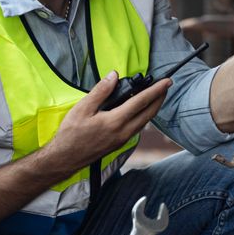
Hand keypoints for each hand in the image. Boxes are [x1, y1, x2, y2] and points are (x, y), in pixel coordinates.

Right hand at [42, 72, 170, 174]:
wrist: (66, 158)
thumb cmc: (71, 133)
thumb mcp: (83, 108)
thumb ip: (100, 91)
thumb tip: (114, 76)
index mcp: (116, 121)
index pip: (141, 101)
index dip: (156, 90)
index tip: (167, 81)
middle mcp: (124, 132)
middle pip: (149, 113)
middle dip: (160, 98)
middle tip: (166, 86)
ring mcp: (123, 139)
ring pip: (145, 121)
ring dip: (153, 107)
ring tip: (156, 95)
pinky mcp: (120, 143)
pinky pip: (138, 127)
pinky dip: (144, 116)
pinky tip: (140, 110)